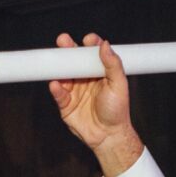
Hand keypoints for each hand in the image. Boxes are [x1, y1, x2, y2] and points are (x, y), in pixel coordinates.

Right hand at [49, 34, 142, 176]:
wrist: (108, 136)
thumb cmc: (117, 111)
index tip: (89, 40)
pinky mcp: (66, 104)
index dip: (90, 44)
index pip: (92, 54)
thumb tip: (105, 44)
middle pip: (74, 60)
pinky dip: (56, 89)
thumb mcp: (119, 85)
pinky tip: (56, 84)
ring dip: (59, 67)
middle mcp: (85, 79)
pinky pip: (59, 94)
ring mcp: (74, 91)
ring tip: (56, 62)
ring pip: (63, 74)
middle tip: (63, 40)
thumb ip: (113, 64)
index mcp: (99, 72)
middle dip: (68, 49)